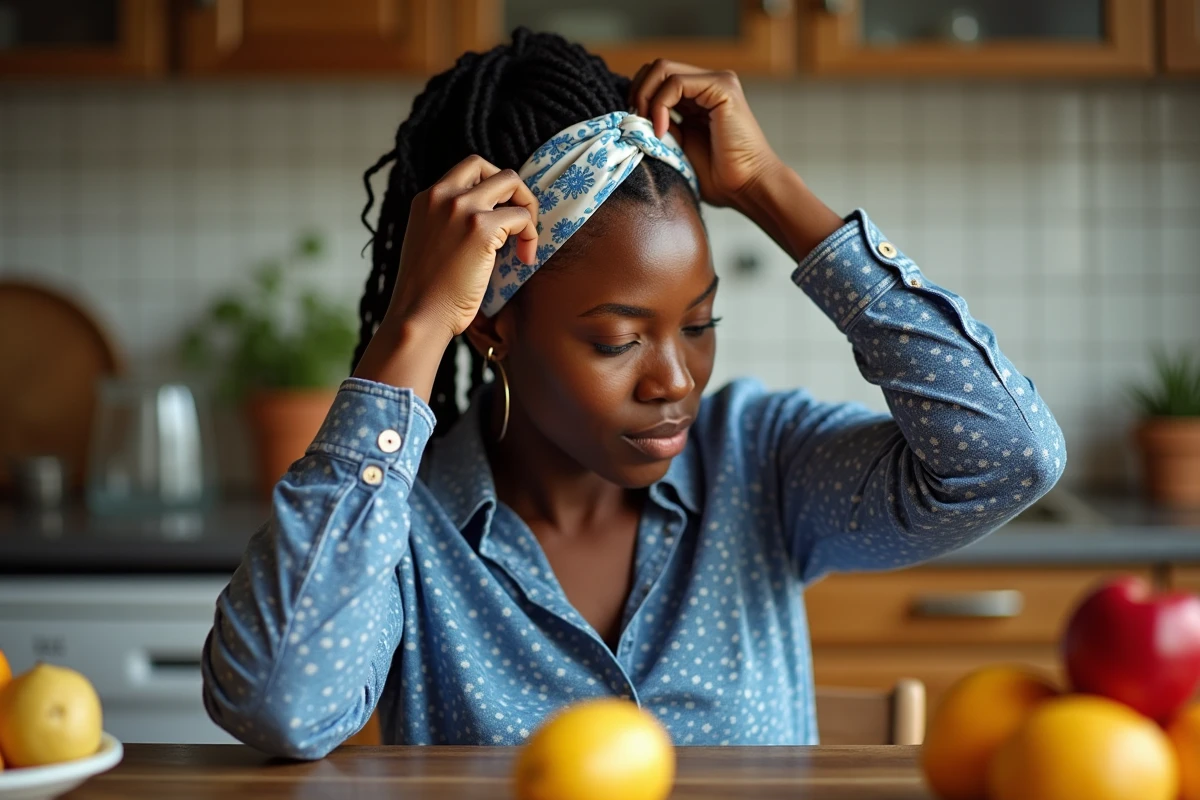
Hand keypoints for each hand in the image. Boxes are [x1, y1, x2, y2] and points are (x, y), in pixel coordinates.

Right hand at [384, 155, 538, 337]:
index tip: (498, 215)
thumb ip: (450, 222)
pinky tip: (525, 259)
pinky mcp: (480, 227)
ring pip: (511, 181)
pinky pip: (521, 216)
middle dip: (512, 191)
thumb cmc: (429, 291)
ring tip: (524, 240)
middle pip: (490, 167)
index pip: (467, 170)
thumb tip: (490, 218)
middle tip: (517, 222)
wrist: (420, 316)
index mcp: (427, 198)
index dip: (490, 187)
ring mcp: (461, 208)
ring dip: (527, 207)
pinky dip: (530, 236)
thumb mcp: (430, 241)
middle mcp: (441, 195)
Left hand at [628, 60, 780, 209]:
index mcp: (697, 97)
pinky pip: (675, 83)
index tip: (633, 128)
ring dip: (645, 98)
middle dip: (638, 93)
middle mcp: (707, 84)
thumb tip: (632, 114)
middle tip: (636, 125)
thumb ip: (661, 126)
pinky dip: (659, 105)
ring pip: (662, 69)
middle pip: (656, 67)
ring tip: (649, 129)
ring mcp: (716, 82)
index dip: (638, 97)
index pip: (655, 78)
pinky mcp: (722, 87)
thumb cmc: (718, 177)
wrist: (746, 187)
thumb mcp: (677, 147)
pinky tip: (662, 131)